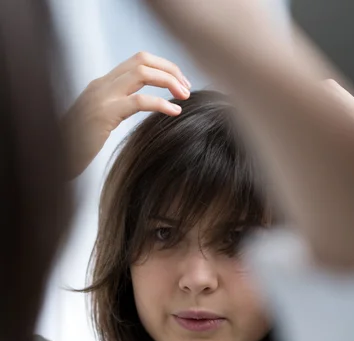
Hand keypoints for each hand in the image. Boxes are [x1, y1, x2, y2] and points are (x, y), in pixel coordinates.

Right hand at [63, 51, 191, 177]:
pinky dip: (161, 103)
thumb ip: (119, 109)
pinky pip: (139, 101)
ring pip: (142, 72)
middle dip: (170, 69)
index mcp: (102, 85)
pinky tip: (174, 111)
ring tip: (185, 96)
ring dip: (169, 81)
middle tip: (187, 88)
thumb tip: (144, 107)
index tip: (180, 84)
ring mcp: (102, 97)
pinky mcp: (104, 114)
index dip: (163, 67)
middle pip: (143, 59)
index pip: (138, 61)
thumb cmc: (78, 146)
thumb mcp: (100, 121)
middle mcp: (102, 85)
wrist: (55, 157)